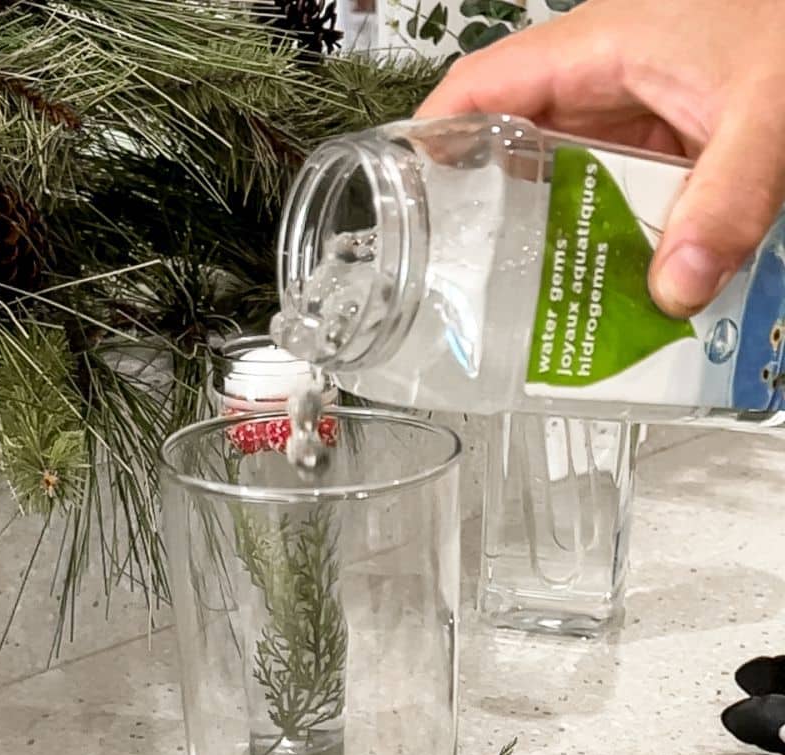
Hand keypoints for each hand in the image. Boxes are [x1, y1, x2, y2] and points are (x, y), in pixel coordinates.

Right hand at [416, 0, 784, 318]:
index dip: (433, 140)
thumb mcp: (769, 111)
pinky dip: (618, 242)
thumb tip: (675, 290)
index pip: (482, 87)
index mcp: (598, 48)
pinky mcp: (670, 140)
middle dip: (496, 217)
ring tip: (542, 309)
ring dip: (562, 241)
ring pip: (571, 182)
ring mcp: (637, 111)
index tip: (403, 201)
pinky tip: (621, 290)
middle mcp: (605, 79)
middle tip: (476, 291)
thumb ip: (728, 201)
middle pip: (517, 150)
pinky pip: (623, 196)